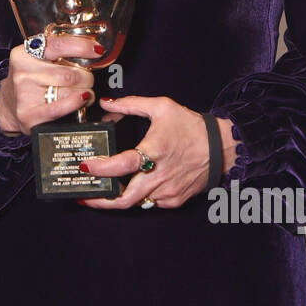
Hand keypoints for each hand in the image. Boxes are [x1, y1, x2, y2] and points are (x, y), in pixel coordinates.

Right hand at [0, 34, 98, 136]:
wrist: (9, 106)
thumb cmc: (30, 79)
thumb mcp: (37, 60)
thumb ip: (59, 51)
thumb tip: (92, 49)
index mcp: (23, 54)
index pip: (58, 45)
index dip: (82, 47)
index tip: (97, 49)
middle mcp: (22, 73)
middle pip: (70, 73)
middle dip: (86, 76)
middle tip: (86, 78)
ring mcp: (24, 95)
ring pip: (70, 91)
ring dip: (84, 91)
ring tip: (82, 91)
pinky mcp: (29, 115)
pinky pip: (62, 108)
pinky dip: (77, 102)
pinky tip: (82, 99)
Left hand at [77, 96, 234, 209]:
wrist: (221, 147)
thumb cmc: (191, 126)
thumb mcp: (162, 107)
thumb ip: (131, 104)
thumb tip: (107, 103)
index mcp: (154, 152)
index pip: (123, 165)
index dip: (102, 169)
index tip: (85, 167)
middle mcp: (159, 175)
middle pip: (124, 199)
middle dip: (100, 200)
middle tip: (84, 195)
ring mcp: (167, 191)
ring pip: (136, 202)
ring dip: (118, 199)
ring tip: (101, 193)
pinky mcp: (174, 199)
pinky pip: (150, 202)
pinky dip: (139, 196)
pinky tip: (131, 188)